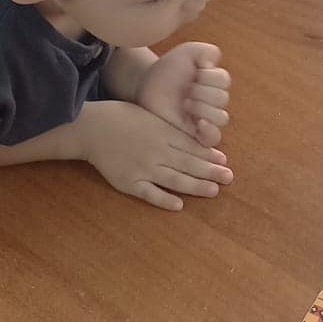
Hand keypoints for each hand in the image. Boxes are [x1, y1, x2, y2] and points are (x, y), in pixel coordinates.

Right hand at [78, 99, 232, 209]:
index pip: (191, 147)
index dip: (209, 155)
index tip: (224, 161)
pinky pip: (149, 194)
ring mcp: (143, 168)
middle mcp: (156, 151)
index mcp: (162, 133)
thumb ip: (170, 128)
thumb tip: (193, 137)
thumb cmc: (123, 118)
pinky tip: (179, 206)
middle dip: (211, 171)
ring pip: (175, 179)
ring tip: (213, 191)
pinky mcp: (129, 182)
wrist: (93, 128)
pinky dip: (165, 200)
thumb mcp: (150, 115)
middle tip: (229, 177)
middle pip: (189, 164)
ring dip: (196, 186)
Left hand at [137, 42, 229, 146]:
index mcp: (213, 82)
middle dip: (203, 91)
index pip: (224, 80)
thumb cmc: (167, 71)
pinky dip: (210, 130)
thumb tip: (213, 64)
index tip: (194, 73)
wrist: (145, 89)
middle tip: (187, 90)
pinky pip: (213, 138)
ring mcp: (205, 118)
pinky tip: (198, 122)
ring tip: (185, 103)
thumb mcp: (186, 53)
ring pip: (221, 117)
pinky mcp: (195, 134)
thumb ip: (206, 51)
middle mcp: (212, 101)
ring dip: (203, 108)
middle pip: (222, 98)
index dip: (209, 76)